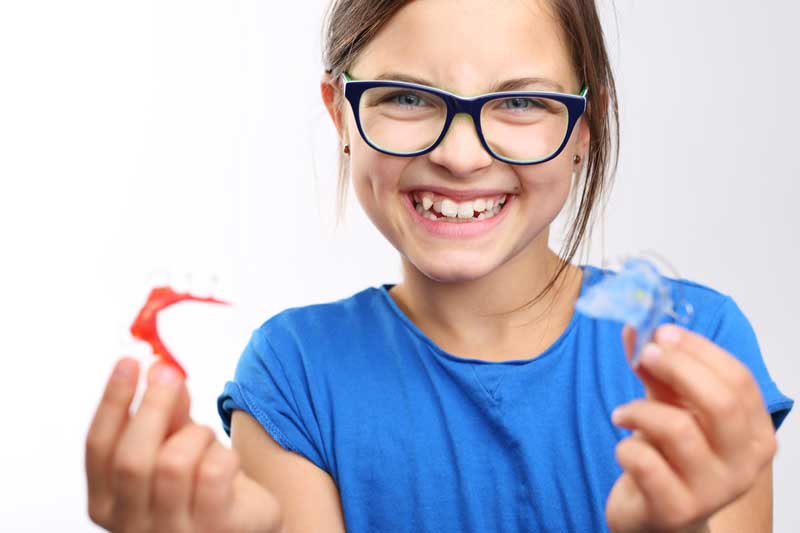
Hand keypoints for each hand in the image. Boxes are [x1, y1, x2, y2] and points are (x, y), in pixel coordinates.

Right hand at [85, 358, 282, 532]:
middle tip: (170, 372)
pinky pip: (214, 472)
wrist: (243, 528)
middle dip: (152, 406)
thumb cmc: (202, 489)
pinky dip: (224, 453)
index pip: (98, 446)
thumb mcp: (177, 448)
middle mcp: (132, 524)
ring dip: (197, 434)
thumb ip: (167, 416)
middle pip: (132, 458)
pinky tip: (229, 463)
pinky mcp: (215, 529)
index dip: (113, 401)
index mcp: (108, 502)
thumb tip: (161, 369)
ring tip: (208, 437)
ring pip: (175, 462)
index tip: (129, 361)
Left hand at [605, 324, 775, 532]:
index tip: (662, 333)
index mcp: (754, 433)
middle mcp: (744, 464)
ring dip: (638, 411)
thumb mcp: (668, 406)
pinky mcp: (676, 509)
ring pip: (678, 430)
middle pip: (720, 403)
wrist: (656, 516)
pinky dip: (625, 446)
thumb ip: (655, 369)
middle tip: (644, 355)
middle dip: (677, 369)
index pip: (739, 380)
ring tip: (620, 413)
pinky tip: (624, 447)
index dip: (698, 350)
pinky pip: (645, 461)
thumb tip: (634, 327)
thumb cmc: (668, 456)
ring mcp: (713, 491)